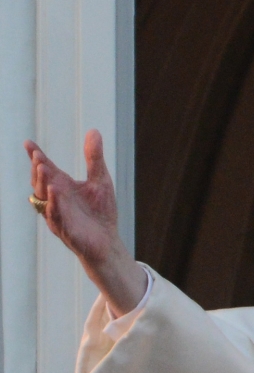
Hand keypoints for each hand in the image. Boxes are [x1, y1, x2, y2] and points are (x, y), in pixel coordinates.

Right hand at [25, 130, 145, 314]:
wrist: (107, 242)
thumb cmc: (100, 212)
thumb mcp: (100, 180)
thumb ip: (94, 158)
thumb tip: (93, 130)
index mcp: (62, 186)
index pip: (46, 169)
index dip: (36, 156)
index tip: (28, 143)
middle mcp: (56, 199)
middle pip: (41, 182)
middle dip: (38, 169)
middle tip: (37, 155)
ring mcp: (58, 214)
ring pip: (45, 198)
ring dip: (43, 183)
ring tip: (43, 169)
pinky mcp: (66, 230)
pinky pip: (56, 217)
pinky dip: (55, 205)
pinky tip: (55, 193)